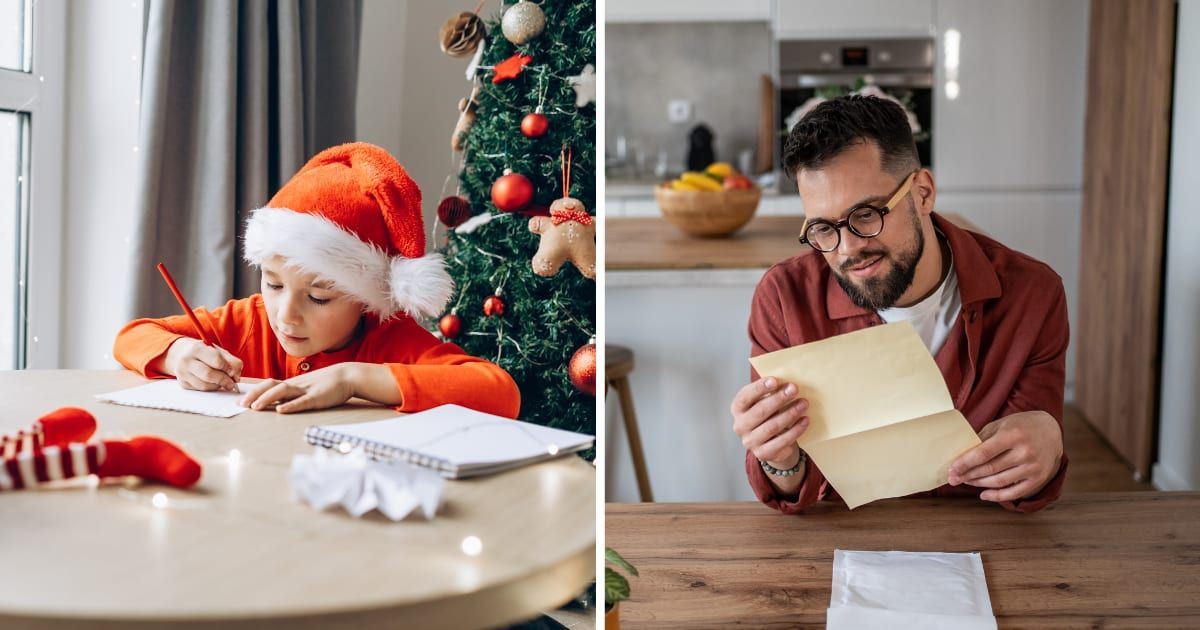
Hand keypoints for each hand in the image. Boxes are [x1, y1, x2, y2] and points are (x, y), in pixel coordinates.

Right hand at [165, 338, 242, 391]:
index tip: (233, 372)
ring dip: (218, 386)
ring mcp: (182, 373)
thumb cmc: (205, 352)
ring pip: (204, 385)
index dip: (228, 368)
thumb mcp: (218, 351)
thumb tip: (236, 377)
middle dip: (224, 380)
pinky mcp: (183, 384)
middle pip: (208, 375)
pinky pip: (200, 390)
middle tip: (232, 383)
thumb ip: (231, 361)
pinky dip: (211, 388)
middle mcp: (186, 360)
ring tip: (224, 383)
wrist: (183, 355)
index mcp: (196, 348)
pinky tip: (214, 384)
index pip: (216, 360)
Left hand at [240, 364, 354, 413]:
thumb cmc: (329, 384)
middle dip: (254, 395)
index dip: (253, 392)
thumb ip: (294, 394)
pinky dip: (291, 406)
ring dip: (267, 398)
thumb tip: (278, 403)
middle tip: (240, 405)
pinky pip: (302, 401)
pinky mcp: (318, 397)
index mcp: (293, 384)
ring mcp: (306, 390)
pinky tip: (281, 410)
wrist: (348, 375)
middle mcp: (296, 385)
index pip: (268, 385)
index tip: (240, 401)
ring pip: (283, 391)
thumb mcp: (308, 388)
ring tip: (255, 407)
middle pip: (270, 386)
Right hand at [730, 377, 809, 469]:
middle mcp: (740, 426)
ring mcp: (750, 441)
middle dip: (779, 399)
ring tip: (803, 403)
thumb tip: (787, 383)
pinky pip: (782, 441)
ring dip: (790, 414)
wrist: (769, 442)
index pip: (745, 397)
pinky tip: (805, 420)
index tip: (774, 380)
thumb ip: (771, 392)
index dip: (759, 388)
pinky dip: (795, 430)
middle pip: (760, 411)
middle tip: (794, 389)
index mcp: (738, 409)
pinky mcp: (763, 453)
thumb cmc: (767, 415)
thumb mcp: (764, 401)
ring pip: (772, 427)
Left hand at [948, 410, 1063, 501]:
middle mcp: (1025, 452)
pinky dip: (997, 496)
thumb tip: (960, 456)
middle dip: (968, 475)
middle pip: (990, 469)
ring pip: (999, 481)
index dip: (965, 463)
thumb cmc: (1020, 426)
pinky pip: (1015, 492)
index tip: (951, 470)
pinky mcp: (1039, 478)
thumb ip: (982, 439)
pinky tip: (983, 494)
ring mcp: (1033, 467)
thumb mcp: (1000, 425)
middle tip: (953, 479)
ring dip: (979, 484)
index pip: (983, 453)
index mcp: (1013, 435)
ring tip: (966, 482)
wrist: (1051, 430)